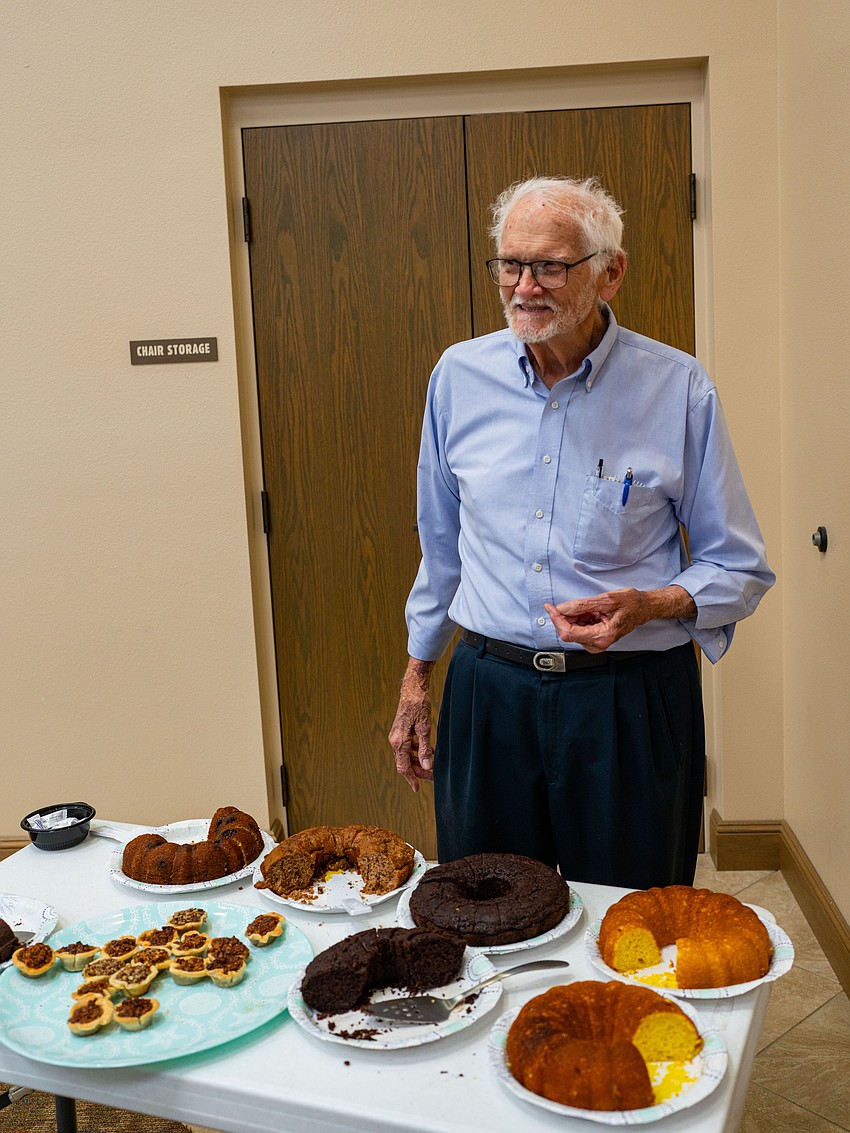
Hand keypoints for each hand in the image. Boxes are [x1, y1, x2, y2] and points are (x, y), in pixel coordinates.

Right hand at [389, 660, 435, 791]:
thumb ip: (425, 749)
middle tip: (432, 777)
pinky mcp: (401, 731)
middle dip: (418, 771)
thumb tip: (427, 766)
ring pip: (406, 755)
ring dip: (418, 762)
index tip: (417, 789)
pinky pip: (408, 747)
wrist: (413, 689)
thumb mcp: (425, 728)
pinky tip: (428, 752)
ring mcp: (397, 736)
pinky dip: (417, 752)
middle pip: (404, 762)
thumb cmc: (418, 706)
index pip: (403, 767)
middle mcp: (395, 740)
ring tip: (433, 765)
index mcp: (399, 741)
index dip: (411, 779)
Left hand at [544, 585, 695, 652]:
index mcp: (602, 636)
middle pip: (568, 632)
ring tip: (588, 607)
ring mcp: (596, 643)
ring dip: (573, 617)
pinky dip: (579, 619)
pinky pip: (579, 629)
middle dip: (565, 617)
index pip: (568, 632)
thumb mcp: (606, 600)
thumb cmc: (631, 603)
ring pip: (572, 631)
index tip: (550, 607)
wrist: (644, 608)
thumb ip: (582, 605)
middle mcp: (598, 644)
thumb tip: (562, 608)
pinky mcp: (595, 640)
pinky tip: (589, 612)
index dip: (556, 619)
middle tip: (571, 603)